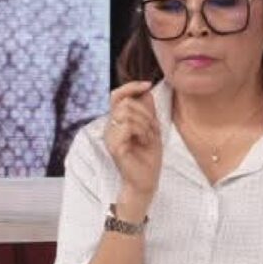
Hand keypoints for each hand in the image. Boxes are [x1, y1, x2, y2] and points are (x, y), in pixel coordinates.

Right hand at [102, 79, 162, 208]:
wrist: (146, 179)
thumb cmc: (148, 155)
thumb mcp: (151, 126)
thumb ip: (147, 108)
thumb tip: (145, 89)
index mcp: (117, 121)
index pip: (117, 95)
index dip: (131, 86)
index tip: (147, 84)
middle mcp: (110, 127)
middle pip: (125, 102)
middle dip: (145, 111)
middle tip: (152, 127)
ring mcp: (110, 137)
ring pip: (126, 113)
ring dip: (144, 122)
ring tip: (148, 136)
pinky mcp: (114, 146)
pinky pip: (127, 126)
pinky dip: (141, 131)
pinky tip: (144, 141)